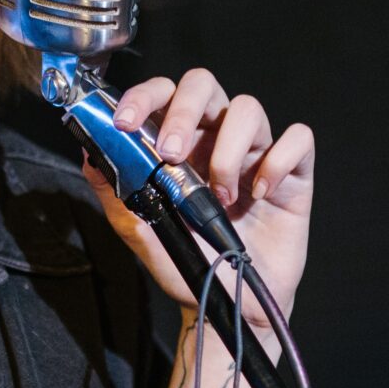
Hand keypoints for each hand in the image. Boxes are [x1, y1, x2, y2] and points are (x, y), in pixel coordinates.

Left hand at [82, 67, 313, 325]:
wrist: (228, 303)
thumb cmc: (187, 262)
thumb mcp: (140, 230)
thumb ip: (116, 190)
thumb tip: (90, 153)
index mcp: (179, 142)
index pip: (162, 94)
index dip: (142, 96)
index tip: (124, 122)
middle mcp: (216, 138)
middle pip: (204, 84)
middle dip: (185, 111)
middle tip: (172, 154)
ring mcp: (255, 153)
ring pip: (249, 107)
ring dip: (228, 149)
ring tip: (220, 197)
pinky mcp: (293, 174)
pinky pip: (298, 139)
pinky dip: (278, 161)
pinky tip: (259, 193)